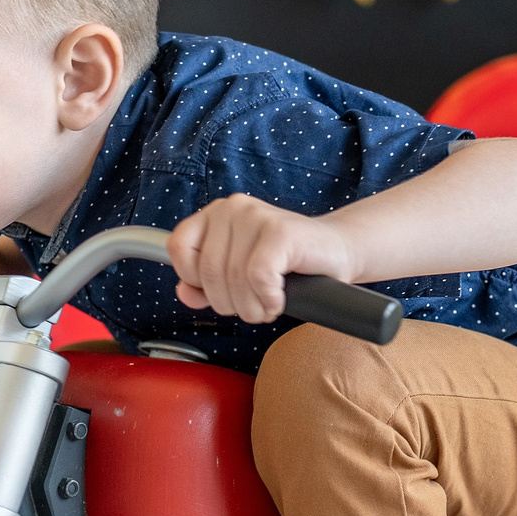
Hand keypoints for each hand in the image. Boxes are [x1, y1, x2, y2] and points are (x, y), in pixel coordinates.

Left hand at [167, 196, 354, 324]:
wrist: (337, 252)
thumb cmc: (287, 266)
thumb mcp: (237, 275)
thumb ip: (204, 284)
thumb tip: (184, 293)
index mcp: (216, 214)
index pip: (179, 249)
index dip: (196, 281)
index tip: (223, 290)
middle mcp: (232, 208)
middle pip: (207, 272)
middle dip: (229, 303)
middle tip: (253, 306)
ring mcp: (256, 216)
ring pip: (233, 279)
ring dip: (252, 307)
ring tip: (268, 305)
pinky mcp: (280, 231)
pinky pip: (259, 277)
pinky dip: (268, 299)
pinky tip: (279, 298)